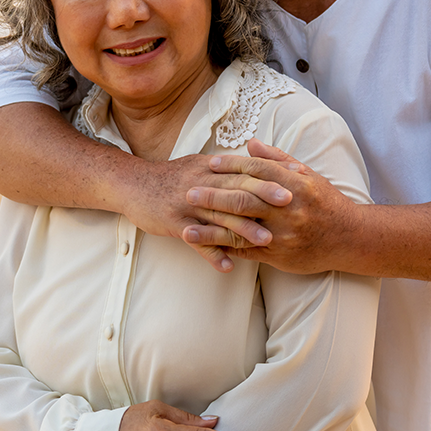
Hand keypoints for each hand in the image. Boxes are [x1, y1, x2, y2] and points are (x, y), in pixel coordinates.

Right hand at [118, 154, 290, 272]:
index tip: (295, 177)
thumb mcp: (199, 164)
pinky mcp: (175, 224)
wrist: (134, 184)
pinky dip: (212, 254)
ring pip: (220, 217)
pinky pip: (197, 241)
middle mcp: (202, 183)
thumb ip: (227, 167)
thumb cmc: (171, 176)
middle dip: (264, 197)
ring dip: (244, 230)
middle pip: (237, 189)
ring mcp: (188, 205)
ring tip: (267, 242)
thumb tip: (256, 163)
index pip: (245, 168)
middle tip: (291, 204)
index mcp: (210, 167)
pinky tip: (229, 267)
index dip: (271, 173)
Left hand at [187, 139, 359, 274]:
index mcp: (296, 184)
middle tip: (189, 192)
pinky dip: (225, 250)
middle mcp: (288, 209)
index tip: (210, 163)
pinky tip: (206, 249)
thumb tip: (251, 143)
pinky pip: (247, 252)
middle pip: (245, 200)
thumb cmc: (327, 203)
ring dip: (211, 230)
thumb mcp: (308, 175)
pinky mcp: (279, 255)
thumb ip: (278, 159)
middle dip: (214, 197)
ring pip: (241, 231)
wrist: (350, 238)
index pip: (258, 170)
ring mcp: (282, 235)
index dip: (232, 165)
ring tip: (186, 229)